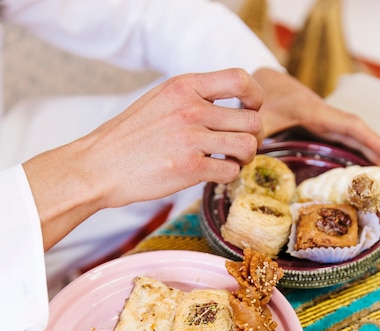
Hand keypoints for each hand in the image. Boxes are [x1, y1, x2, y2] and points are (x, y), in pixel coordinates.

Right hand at [24, 68, 263, 248]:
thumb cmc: (128, 138)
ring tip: (229, 162)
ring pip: (247, 147)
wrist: (100, 166)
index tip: (251, 110)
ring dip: (244, 158)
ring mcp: (191, 139)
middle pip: (252, 120)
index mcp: (184, 87)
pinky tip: (214, 175)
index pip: (240, 80)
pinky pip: (230, 172)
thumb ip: (192, 97)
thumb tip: (228, 105)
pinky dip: (228, 176)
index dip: (255, 97)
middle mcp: (191, 109)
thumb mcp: (159, 101)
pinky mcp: (190, 169)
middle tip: (240, 147)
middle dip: (253, 136)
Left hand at [253, 69, 379, 168]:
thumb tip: (254, 155)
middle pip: (355, 135)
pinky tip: (360, 169)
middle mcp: (322, 116)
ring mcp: (321, 123)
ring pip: (350, 138)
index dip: (368, 139)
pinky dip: (353, 153)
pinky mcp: (316, 129)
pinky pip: (340, 140)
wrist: (254, 82)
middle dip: (374, 155)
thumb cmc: (258, 97)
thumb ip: (257, 134)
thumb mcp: (257, 115)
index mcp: (312, 111)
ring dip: (367, 156)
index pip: (347, 125)